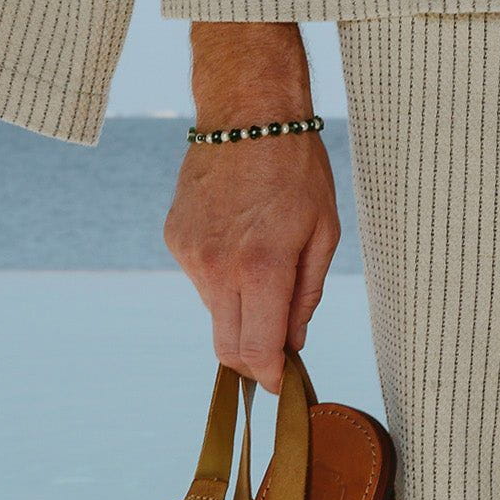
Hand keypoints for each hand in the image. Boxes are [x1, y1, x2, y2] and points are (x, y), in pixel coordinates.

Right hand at [163, 23, 339, 388]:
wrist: (246, 114)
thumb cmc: (297, 171)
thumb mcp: (323, 234)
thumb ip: (305, 297)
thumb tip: (292, 343)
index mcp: (261, 269)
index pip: (256, 351)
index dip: (270, 377)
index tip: (282, 385)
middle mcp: (218, 268)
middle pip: (227, 346)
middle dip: (253, 359)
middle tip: (278, 352)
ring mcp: (190, 254)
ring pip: (215, 313)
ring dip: (240, 310)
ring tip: (263, 264)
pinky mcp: (175, 240)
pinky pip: (201, 280)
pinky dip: (222, 278)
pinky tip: (239, 240)